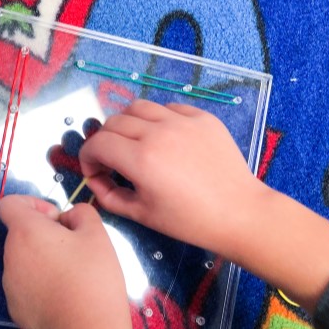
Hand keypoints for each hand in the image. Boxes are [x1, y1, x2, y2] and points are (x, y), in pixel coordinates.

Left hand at [0, 195, 131, 328]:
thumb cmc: (93, 279)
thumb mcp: (97, 235)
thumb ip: (80, 213)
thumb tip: (66, 219)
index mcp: (25, 232)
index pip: (9, 203)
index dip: (32, 203)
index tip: (56, 219)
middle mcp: (10, 256)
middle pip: (20, 233)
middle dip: (44, 234)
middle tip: (75, 249)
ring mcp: (10, 285)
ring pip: (24, 260)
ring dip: (43, 259)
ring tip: (73, 275)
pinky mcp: (15, 309)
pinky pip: (25, 285)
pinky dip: (40, 284)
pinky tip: (64, 297)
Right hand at [79, 99, 266, 251]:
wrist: (239, 213)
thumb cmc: (189, 221)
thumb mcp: (141, 215)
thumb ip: (108, 196)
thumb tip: (96, 180)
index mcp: (141, 160)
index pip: (97, 143)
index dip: (88, 158)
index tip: (95, 171)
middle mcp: (158, 132)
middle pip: (113, 122)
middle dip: (104, 141)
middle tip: (112, 161)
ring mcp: (182, 121)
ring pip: (138, 107)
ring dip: (127, 124)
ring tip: (135, 144)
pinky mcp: (202, 117)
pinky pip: (168, 108)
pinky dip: (157, 120)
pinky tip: (164, 139)